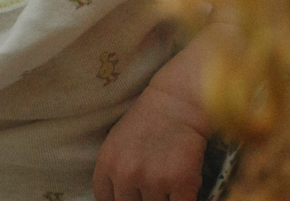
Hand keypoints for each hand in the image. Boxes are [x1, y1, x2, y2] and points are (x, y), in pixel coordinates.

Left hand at [92, 84, 210, 200]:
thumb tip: (120, 197)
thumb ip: (115, 171)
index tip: (131, 196)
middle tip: (153, 183)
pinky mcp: (182, 181)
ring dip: (164, 197)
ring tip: (168, 178)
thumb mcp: (117, 142)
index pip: (106, 200)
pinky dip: (183, 197)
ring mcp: (155, 179)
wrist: (179, 100)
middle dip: (142, 199)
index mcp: (107, 163)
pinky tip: (184, 183)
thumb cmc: (148, 119)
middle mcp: (127, 174)